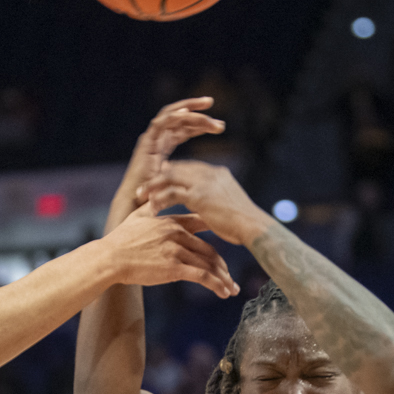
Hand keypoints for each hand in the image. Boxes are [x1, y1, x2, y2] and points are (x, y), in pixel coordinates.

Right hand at [97, 206, 237, 298]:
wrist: (110, 257)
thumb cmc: (120, 240)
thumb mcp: (136, 216)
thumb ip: (148, 207)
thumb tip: (150, 196)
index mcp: (172, 222)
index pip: (202, 224)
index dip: (217, 234)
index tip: (227, 243)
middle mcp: (178, 234)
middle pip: (209, 250)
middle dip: (223, 266)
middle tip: (231, 278)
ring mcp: (177, 250)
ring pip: (209, 264)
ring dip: (223, 278)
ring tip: (231, 290)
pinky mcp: (174, 267)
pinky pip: (202, 276)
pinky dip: (216, 284)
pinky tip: (223, 292)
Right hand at [122, 97, 225, 188]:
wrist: (138, 206)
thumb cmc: (158, 197)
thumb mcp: (179, 180)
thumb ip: (189, 171)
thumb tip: (209, 172)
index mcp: (164, 145)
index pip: (183, 128)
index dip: (199, 123)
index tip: (218, 124)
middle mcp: (157, 139)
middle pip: (177, 116)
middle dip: (195, 108)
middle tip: (211, 102)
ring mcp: (151, 140)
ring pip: (171, 116)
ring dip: (190, 111)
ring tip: (208, 106)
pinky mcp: (146, 143)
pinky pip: (160, 123)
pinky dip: (173, 116)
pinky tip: (187, 113)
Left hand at [138, 160, 274, 246]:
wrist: (252, 226)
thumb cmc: (243, 223)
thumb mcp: (229, 205)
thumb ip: (215, 200)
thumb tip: (207, 208)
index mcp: (218, 173)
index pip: (190, 167)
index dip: (174, 173)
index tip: (160, 179)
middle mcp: (210, 173)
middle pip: (177, 169)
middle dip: (159, 178)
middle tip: (144, 187)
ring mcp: (203, 183)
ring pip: (170, 178)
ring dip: (154, 186)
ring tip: (141, 195)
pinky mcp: (198, 195)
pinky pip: (172, 193)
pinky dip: (160, 199)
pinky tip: (152, 207)